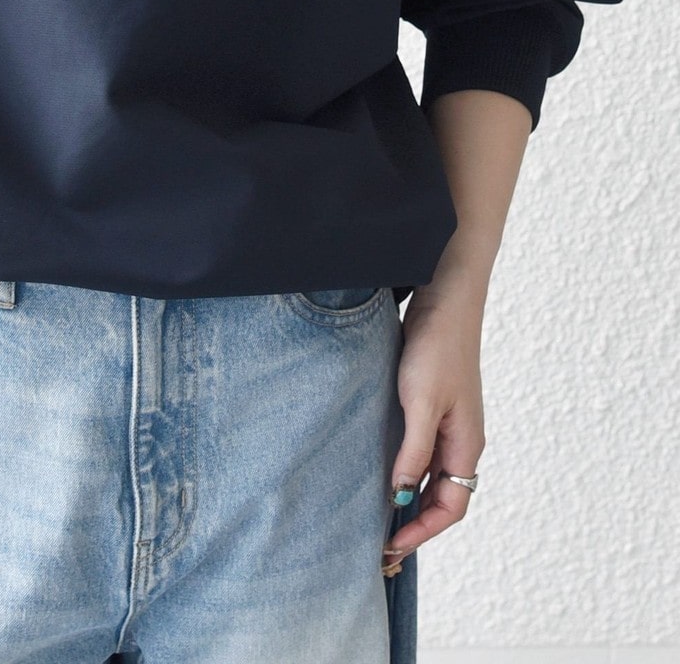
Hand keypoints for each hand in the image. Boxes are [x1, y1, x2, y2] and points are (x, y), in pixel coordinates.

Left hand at [381, 291, 484, 574]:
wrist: (444, 299)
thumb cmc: (437, 348)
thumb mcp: (421, 403)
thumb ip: (414, 451)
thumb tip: (401, 495)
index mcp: (466, 445)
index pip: (450, 508)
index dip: (421, 532)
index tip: (390, 547)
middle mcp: (461, 441)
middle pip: (443, 498)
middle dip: (416, 526)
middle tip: (381, 547)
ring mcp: (449, 424)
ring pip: (432, 477)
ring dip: (410, 501)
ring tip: (379, 519)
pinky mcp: (433, 406)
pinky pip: (422, 453)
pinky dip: (406, 472)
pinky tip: (383, 473)